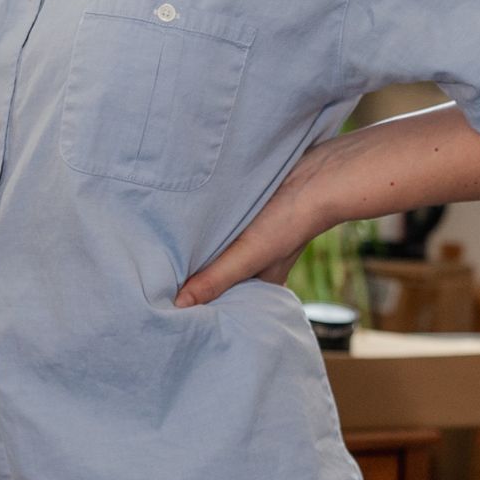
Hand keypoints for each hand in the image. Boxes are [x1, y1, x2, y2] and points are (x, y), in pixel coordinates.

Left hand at [175, 154, 338, 306]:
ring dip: (201, 249)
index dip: (203, 304)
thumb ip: (215, 279)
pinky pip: (223, 227)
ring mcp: (256, 238)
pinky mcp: (251, 214)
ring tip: (167, 252)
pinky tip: (188, 225)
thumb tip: (179, 305)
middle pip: (222, 276)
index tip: (172, 305)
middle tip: (162, 278)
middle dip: (198, 276)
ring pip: (221, 250)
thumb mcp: (248, 255)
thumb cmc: (288, 220)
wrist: (317, 174)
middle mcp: (260, 265)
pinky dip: (209, 227)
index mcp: (264, 285)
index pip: (228, 302)